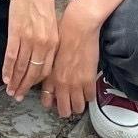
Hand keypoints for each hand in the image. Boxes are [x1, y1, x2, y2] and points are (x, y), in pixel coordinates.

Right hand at [0, 0, 59, 100]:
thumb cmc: (43, 0)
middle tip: (18, 96)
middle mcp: (43, 44)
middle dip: (25, 87)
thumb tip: (43, 55)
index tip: (31, 90)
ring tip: (10, 91)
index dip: (37, 83)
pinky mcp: (16, 32)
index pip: (46, 70)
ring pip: (22, 67)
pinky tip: (5, 77)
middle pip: (34, 72)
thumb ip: (49, 40)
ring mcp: (29, 39)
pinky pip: (12, 56)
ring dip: (15, 81)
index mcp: (54, 42)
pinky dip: (8, 68)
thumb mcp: (52, 22)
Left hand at [45, 0, 104, 117]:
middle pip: (63, 110)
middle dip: (66, 109)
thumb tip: (52, 79)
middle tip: (69, 103)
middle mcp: (61, 83)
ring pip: (78, 108)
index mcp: (49, 76)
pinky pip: (90, 98)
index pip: (47, 101)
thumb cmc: (63, 34)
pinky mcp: (89, 80)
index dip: (51, 103)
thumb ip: (50, 70)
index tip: (55, 101)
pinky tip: (88, 89)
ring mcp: (75, 84)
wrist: (78, 27)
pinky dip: (89, 96)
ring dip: (79, 105)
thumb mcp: (51, 54)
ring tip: (80, 98)